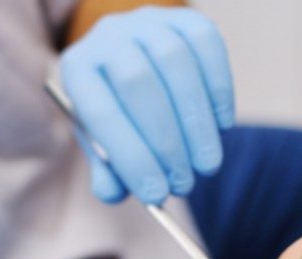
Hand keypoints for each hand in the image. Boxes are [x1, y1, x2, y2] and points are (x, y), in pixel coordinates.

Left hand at [59, 6, 234, 204]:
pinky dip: (219, 91)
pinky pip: (208, 48)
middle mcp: (108, 35)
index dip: (131, 157)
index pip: (101, 113)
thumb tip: (113, 192)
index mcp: (79, 68)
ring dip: (196, 124)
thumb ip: (108, 169)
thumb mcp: (106, 142)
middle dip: (166, 142)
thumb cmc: (120, 111)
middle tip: (185, 184)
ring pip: (176, 64)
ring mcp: (149, 21)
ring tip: (206, 164)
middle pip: (138, 83)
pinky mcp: (187, 19)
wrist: (138, 61)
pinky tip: (222, 126)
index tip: (156, 196)